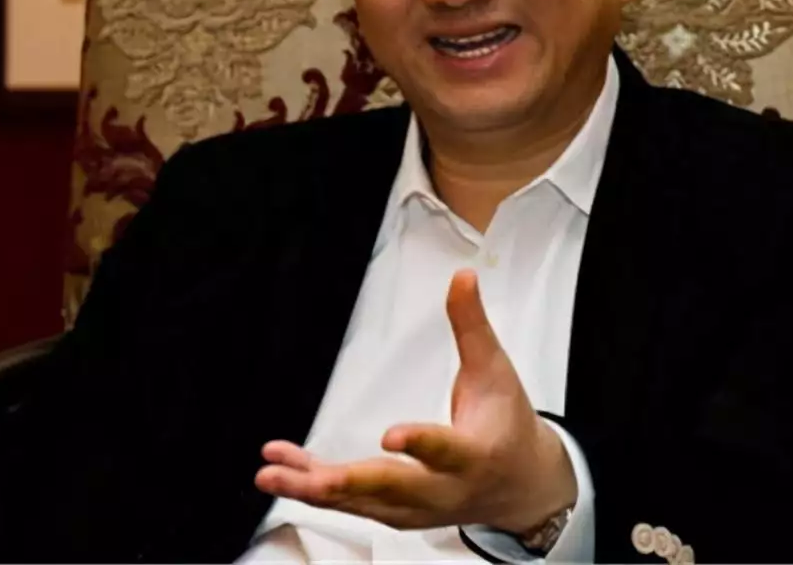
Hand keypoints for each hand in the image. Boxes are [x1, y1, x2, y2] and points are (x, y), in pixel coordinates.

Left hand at [254, 269, 576, 533]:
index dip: (420, 445)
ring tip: (272, 472)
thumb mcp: (495, 370)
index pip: (446, 450)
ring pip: (362, 503)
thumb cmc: (507, 424)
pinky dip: (314, 488)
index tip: (390, 436)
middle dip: (347, 484)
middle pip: (393, 489)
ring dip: (315, 490)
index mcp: (474, 454)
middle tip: (311, 477)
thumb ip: (472, 326)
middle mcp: (442, 489)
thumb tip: (462, 278)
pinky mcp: (395, 514)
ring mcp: (416, 509)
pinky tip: (284, 470)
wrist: (520, 485)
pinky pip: (350, 503)